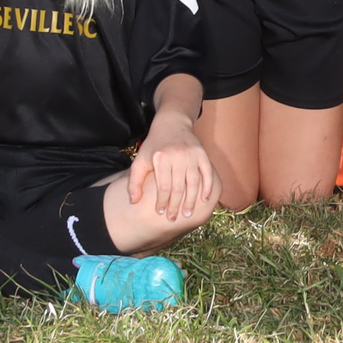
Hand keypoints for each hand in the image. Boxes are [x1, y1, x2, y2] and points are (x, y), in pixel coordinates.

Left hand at [131, 110, 217, 224]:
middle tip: (173, 218)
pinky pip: (207, 173)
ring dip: (191, 200)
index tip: (161, 213)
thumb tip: (134, 201)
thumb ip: (134, 181)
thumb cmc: (154, 146)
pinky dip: (208, 186)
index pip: (163, 186)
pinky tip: (205, 199)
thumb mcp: (140, 160)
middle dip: (176, 205)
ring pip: (193, 182)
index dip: (162, 202)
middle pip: (178, 187)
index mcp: (161, 158)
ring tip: (187, 214)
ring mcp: (192, 154)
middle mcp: (177, 156)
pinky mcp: (202, 153)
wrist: (171, 123)